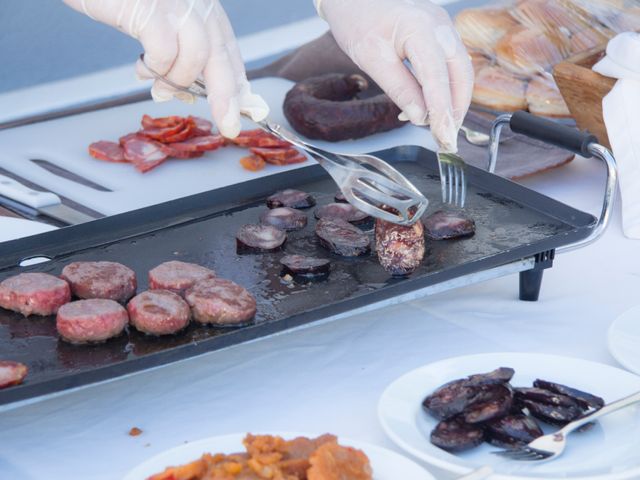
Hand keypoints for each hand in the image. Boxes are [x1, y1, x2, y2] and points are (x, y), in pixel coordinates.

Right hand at [63, 0, 267, 137]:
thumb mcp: (158, 21)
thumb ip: (179, 48)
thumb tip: (185, 87)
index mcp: (202, 6)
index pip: (229, 49)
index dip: (237, 82)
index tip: (242, 109)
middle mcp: (196, 2)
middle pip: (221, 55)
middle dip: (226, 97)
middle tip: (229, 125)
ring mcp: (175, 3)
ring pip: (196, 56)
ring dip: (177, 81)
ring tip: (159, 90)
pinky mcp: (150, 8)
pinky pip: (164, 51)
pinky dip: (155, 68)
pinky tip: (142, 69)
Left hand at [315, 0, 472, 151]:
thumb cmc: (358, 20)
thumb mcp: (372, 59)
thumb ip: (399, 88)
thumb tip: (419, 116)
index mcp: (419, 28)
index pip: (437, 77)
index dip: (442, 110)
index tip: (443, 135)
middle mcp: (439, 25)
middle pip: (460, 74)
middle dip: (456, 109)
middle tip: (445, 137)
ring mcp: (443, 28)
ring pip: (460, 71)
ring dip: (452, 101)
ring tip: (439, 127)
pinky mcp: (440, 35)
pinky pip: (450, 66)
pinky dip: (445, 89)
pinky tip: (432, 107)